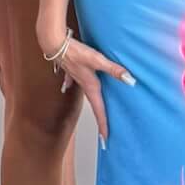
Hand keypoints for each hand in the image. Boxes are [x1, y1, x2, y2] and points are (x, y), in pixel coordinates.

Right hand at [38, 28, 133, 144]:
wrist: (55, 44)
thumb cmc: (76, 52)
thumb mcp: (97, 60)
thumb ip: (114, 69)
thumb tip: (130, 80)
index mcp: (91, 86)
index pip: (99, 111)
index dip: (103, 125)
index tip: (106, 140)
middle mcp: (84, 85)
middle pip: (95, 105)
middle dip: (101, 118)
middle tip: (105, 131)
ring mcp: (77, 78)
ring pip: (87, 94)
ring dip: (93, 104)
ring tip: (97, 111)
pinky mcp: (72, 69)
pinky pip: (74, 81)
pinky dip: (73, 84)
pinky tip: (68, 86)